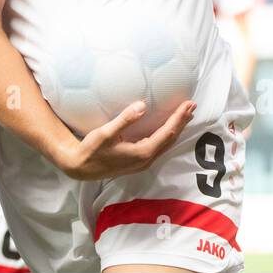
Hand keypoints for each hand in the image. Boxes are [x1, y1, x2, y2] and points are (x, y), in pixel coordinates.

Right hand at [51, 99, 194, 180]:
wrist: (80, 168)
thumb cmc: (91, 150)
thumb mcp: (106, 133)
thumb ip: (125, 119)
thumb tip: (143, 105)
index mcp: (143, 152)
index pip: (168, 132)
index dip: (179, 118)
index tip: (188, 104)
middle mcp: (146, 159)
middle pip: (171, 138)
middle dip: (182, 122)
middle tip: (192, 105)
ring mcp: (143, 162)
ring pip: (166, 143)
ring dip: (176, 128)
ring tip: (184, 115)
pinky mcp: (138, 161)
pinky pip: (159, 146)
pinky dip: (167, 134)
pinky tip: (166, 128)